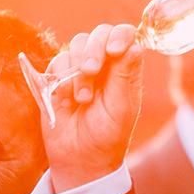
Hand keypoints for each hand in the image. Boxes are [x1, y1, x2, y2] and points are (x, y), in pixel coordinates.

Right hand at [44, 23, 144, 191]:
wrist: (79, 159)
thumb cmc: (107, 136)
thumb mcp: (121, 108)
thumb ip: (125, 76)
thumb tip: (137, 46)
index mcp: (125, 68)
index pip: (126, 35)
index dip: (119, 36)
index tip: (114, 50)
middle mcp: (105, 64)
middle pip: (100, 34)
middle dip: (94, 49)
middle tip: (91, 70)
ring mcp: (80, 68)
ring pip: (77, 44)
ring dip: (78, 69)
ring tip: (83, 98)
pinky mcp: (58, 77)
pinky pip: (57, 61)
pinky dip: (62, 78)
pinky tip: (68, 100)